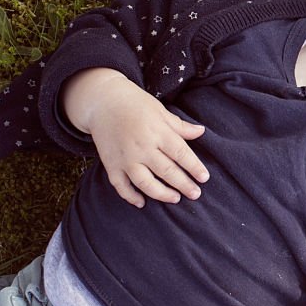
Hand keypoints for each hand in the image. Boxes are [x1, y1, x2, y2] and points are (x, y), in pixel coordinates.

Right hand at [61, 68, 208, 207]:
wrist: (102, 101)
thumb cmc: (135, 104)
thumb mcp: (160, 111)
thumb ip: (180, 126)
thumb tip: (201, 132)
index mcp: (158, 132)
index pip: (181, 153)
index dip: (194, 167)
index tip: (204, 178)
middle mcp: (142, 147)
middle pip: (166, 171)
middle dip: (183, 184)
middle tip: (196, 194)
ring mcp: (125, 158)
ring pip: (145, 182)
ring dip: (161, 194)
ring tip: (176, 199)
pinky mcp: (111, 164)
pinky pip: (120, 185)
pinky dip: (130, 196)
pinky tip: (142, 203)